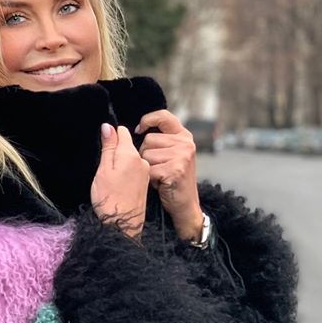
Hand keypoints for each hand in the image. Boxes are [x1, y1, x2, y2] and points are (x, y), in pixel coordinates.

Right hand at [91, 123, 149, 239]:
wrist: (122, 225)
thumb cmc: (110, 199)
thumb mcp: (103, 170)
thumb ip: (107, 147)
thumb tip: (108, 127)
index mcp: (130, 154)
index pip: (122, 132)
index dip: (111, 136)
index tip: (103, 147)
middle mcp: (141, 161)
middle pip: (127, 146)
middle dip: (115, 151)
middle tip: (105, 168)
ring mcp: (144, 173)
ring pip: (130, 159)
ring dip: (119, 163)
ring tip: (110, 179)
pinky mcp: (144, 183)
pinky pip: (134, 170)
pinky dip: (125, 173)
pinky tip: (118, 185)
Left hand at [136, 110, 202, 239]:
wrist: (185, 206)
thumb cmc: (173, 181)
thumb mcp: (172, 155)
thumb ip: (162, 141)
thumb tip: (136, 129)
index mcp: (184, 136)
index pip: (164, 116)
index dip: (148, 120)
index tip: (139, 129)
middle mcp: (185, 143)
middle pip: (148, 140)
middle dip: (145, 155)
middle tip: (158, 168)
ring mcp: (181, 156)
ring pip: (146, 155)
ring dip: (147, 168)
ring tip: (159, 176)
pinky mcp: (175, 169)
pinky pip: (148, 169)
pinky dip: (149, 179)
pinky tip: (160, 184)